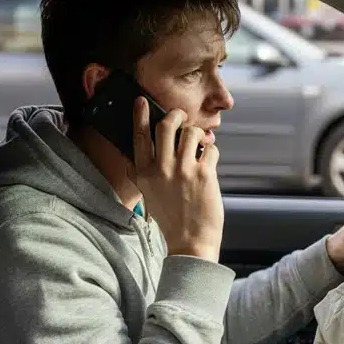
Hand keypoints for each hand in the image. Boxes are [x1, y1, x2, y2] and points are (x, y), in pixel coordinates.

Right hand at [128, 97, 223, 260]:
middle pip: (166, 126)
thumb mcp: (147, 195)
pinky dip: (212, 150)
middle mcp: (162, 169)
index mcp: (144, 174)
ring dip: (198, 134)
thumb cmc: (170, 218)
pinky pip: (211, 148)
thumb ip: (139, 175)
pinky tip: (210, 160)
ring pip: (192, 133)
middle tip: (181, 116)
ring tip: (199, 144)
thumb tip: (132, 158)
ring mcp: (184, 171)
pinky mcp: (205, 175)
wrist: (190, 242)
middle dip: (176, 115)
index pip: (139, 137)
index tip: (142, 101)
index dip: (140, 116)